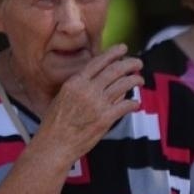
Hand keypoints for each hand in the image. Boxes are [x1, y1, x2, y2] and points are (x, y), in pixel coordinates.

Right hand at [35, 45, 144, 161]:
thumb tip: (101, 83)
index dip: (113, 53)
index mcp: (74, 83)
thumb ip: (80, 88)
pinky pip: (125, 106)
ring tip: (140, 80)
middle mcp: (86, 90)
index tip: (122, 49)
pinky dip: (133, 103)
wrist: (53, 144)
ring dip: (134, 80)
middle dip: (129, 64)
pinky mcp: (105, 119)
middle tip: (138, 63)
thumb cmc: (55, 124)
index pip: (98, 62)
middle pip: (114, 70)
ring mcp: (97, 104)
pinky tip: (136, 103)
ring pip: (122, 85)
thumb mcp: (62, 98)